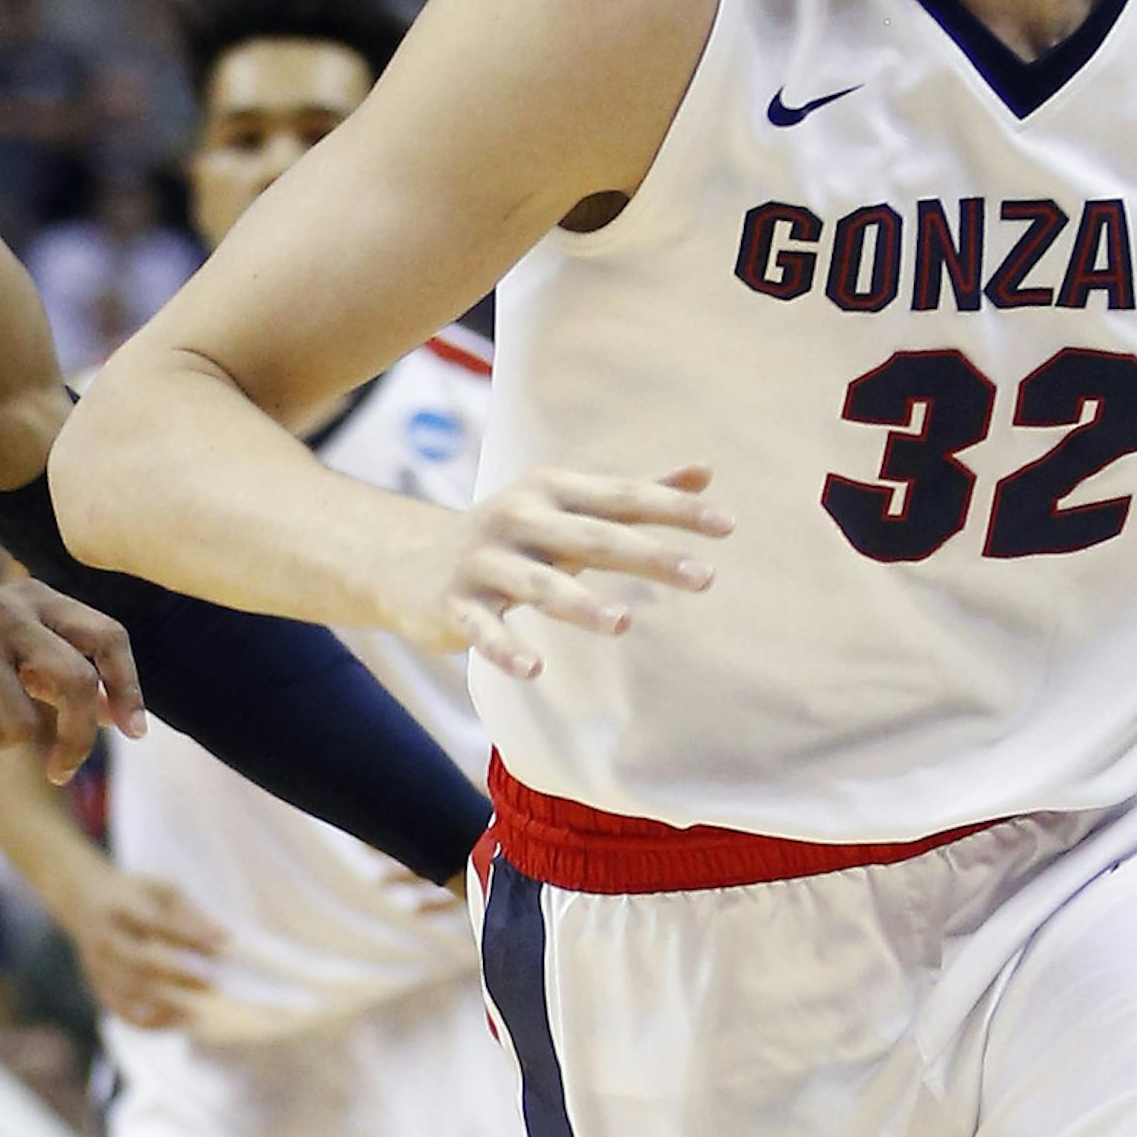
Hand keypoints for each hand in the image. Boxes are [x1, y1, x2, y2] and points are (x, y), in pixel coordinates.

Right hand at [0, 584, 143, 781]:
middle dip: (79, 739)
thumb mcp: (11, 647)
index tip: (136, 733)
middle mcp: (5, 609)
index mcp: (34, 598)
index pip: (107, 636)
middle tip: (62, 771)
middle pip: (76, 683)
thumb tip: (122, 716)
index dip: (129, 686)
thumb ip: (61, 670)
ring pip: (23, 726)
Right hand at [69, 868, 228, 1028]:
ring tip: (197, 1014)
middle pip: (141, 962)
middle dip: (179, 977)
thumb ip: (191, 912)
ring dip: (164, 1006)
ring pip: (129, 992)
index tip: (222, 947)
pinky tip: (174, 1024)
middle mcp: (104, 937)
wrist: (80, 897)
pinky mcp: (94, 983)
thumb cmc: (134, 891)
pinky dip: (145, 1021)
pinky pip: (118, 1009)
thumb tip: (225, 938)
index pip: (159, 924)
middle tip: (214, 985)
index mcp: (121, 906)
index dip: (190, 937)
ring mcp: (96, 964)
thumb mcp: (162, 889)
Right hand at [406, 463, 733, 677]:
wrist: (408, 560)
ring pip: (538, 585)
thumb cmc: (515, 534)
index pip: (622, 497)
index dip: (674, 508)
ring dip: (579, 604)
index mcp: (552, 491)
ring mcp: (484, 562)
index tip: (727, 526)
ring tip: (624, 623)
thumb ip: (635, 491)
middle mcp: (519, 518)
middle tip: (705, 577)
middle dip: (648, 556)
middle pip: (591, 538)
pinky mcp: (454, 605)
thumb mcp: (569, 506)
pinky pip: (482, 629)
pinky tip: (535, 669)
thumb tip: (707, 468)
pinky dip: (505, 649)